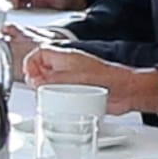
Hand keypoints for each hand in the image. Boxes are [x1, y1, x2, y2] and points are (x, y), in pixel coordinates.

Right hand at [20, 46, 157, 115]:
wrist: (126, 91)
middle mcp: (67, 67)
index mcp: (65, 57)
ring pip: (49, 82)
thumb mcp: (74, 78)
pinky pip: (59, 94)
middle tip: (38, 89)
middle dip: (36, 79)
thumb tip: (36, 83)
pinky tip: (59, 105)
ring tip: (49, 97)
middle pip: (41, 69)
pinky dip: (55, 99)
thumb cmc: (108, 79)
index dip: (30, 63)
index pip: (39, 53)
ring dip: (45, 90)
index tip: (31, 76)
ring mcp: (71, 78)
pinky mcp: (77, 91)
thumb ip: (52, 80)